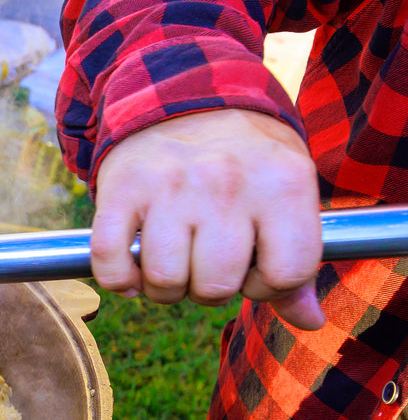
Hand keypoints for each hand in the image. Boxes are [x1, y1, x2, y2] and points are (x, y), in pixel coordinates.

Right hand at [90, 109, 323, 329]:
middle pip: (217, 286)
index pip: (285, 275)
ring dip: (163, 288)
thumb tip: (310, 323)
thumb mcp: (287, 194)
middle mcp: (227, 182)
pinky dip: (117, 280)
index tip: (253, 268)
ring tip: (171, 265)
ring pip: (163, 280)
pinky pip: (110, 262)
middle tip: (205, 266)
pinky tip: (130, 270)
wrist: (183, 97)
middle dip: (208, 290)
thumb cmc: (244, 160)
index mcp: (283, 184)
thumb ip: (297, 260)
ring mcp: (170, 185)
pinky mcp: (121, 188)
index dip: (266, 286)